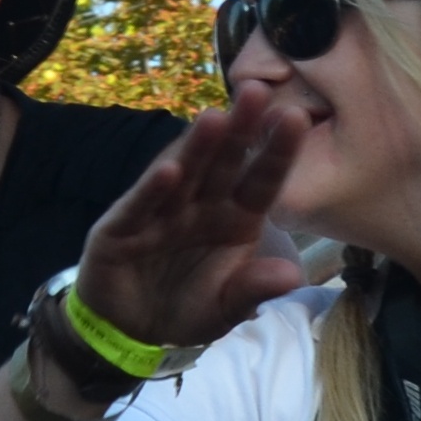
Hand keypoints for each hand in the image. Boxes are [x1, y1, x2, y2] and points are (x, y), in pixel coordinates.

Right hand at [67, 97, 311, 364]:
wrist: (129, 328)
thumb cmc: (185, 308)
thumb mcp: (224, 309)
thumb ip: (252, 291)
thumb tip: (292, 275)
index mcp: (235, 219)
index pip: (262, 182)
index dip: (278, 152)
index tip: (297, 118)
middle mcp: (202, 205)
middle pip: (224, 163)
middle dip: (241, 129)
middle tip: (258, 92)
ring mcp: (162, 211)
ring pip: (184, 174)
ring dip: (197, 147)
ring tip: (216, 118)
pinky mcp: (123, 227)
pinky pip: (142, 206)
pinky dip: (153, 190)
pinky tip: (170, 170)